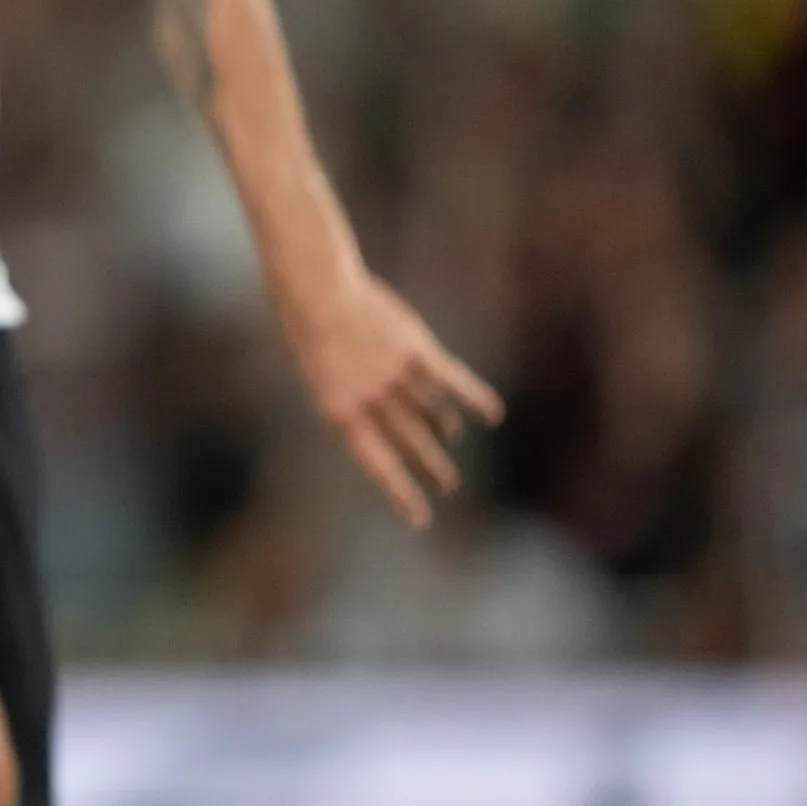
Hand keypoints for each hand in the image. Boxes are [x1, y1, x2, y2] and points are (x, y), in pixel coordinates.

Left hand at [285, 271, 502, 527]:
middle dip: (432, 465)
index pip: (377, 462)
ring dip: (444, 426)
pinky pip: (451, 379)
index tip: (421, 518)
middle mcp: (371, 397)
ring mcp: (394, 371)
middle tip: (449, 485)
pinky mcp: (414, 347)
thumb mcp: (322, 374)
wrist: (315, 287)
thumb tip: (389, 418)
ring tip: (450, 438)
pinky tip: (494, 413)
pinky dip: (474, 396)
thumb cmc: (312, 329)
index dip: (400, 490)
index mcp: (341, 410)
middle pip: (411, 440)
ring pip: (431, 409)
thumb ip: (355, 400)